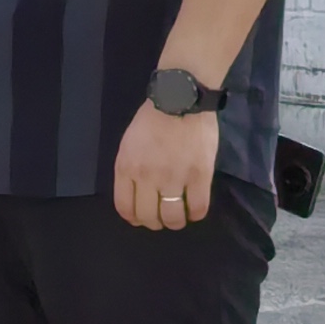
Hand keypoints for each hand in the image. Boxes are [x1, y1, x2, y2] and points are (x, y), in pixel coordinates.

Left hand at [114, 100, 221, 230]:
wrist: (180, 101)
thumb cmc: (152, 119)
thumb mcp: (129, 144)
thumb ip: (130, 168)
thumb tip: (137, 191)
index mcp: (126, 168)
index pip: (125, 207)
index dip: (133, 218)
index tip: (140, 219)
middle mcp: (147, 178)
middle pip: (147, 216)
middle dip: (153, 223)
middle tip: (161, 219)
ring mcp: (174, 178)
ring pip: (172, 217)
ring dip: (174, 222)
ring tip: (178, 218)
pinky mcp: (200, 176)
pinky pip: (198, 207)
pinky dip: (195, 215)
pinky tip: (194, 211)